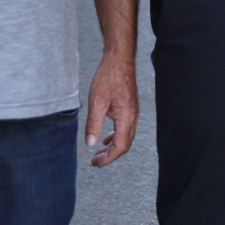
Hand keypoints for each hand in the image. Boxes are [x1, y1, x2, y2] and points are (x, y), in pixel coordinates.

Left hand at [85, 51, 139, 165]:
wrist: (119, 60)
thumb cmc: (109, 77)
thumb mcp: (96, 101)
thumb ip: (93, 124)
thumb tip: (91, 143)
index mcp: (126, 117)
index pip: (120, 146)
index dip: (108, 158)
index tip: (96, 164)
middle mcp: (133, 117)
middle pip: (124, 144)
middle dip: (110, 156)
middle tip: (95, 161)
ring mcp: (133, 112)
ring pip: (125, 137)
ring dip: (112, 147)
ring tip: (99, 153)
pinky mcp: (130, 108)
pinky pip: (125, 128)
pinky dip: (115, 136)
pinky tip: (106, 137)